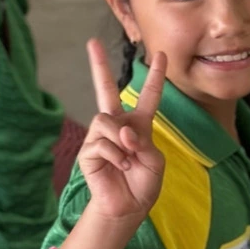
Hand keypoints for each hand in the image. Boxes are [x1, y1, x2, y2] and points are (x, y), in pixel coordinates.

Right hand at [79, 40, 167, 223]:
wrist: (128, 206)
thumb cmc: (144, 183)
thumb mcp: (155, 160)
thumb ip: (143, 141)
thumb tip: (122, 133)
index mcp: (139, 125)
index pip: (148, 96)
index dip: (155, 76)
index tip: (161, 55)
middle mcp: (117, 126)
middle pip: (104, 90)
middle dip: (98, 65)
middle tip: (91, 42)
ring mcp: (100, 137)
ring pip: (106, 120)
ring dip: (121, 139)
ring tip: (128, 157)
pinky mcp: (88, 151)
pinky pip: (101, 143)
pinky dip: (116, 156)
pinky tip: (120, 167)